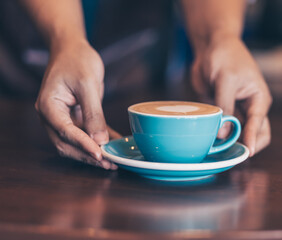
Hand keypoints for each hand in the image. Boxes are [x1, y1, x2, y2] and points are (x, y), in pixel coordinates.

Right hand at [35, 39, 118, 169]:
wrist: (72, 49)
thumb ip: (93, 113)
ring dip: (93, 153)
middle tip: (109, 164)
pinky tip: (114, 145)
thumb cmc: (77, 60)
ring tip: (112, 161)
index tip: (100, 155)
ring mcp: (62, 118)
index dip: (83, 145)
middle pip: (67, 144)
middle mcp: (52, 116)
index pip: (66, 132)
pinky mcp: (74, 117)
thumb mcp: (87, 84)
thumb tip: (100, 140)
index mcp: (49, 107)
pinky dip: (98, 140)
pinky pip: (86, 134)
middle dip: (88, 155)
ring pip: (75, 143)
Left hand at [191, 37, 271, 155]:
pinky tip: (212, 141)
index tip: (248, 152)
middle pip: (255, 133)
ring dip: (231, 142)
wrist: (211, 46)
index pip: (259, 123)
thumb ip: (225, 106)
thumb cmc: (225, 56)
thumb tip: (223, 134)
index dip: (253, 139)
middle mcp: (250, 107)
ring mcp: (237, 109)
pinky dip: (220, 135)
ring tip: (221, 152)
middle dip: (246, 145)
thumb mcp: (226, 80)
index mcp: (259, 98)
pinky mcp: (223, 110)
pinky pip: (224, 127)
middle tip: (233, 156)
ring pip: (239, 133)